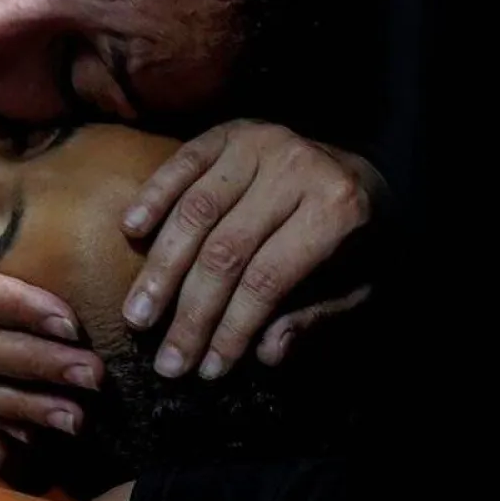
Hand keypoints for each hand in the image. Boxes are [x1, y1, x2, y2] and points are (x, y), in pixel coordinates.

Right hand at [120, 120, 381, 378]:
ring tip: (136, 316)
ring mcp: (259, 142)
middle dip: (191, 312)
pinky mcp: (230, 130)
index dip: (233, 328)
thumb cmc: (362, 239)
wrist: (368, 172)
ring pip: (196, 211)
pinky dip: (153, 197)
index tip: (208, 370)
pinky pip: (183, 162)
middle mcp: (296, 169)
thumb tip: (266, 352)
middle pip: (225, 251)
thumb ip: (315, 316)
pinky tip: (130, 232)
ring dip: (160, 269)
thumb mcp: (359, 286)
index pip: (268, 279)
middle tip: (165, 360)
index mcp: (336, 210)